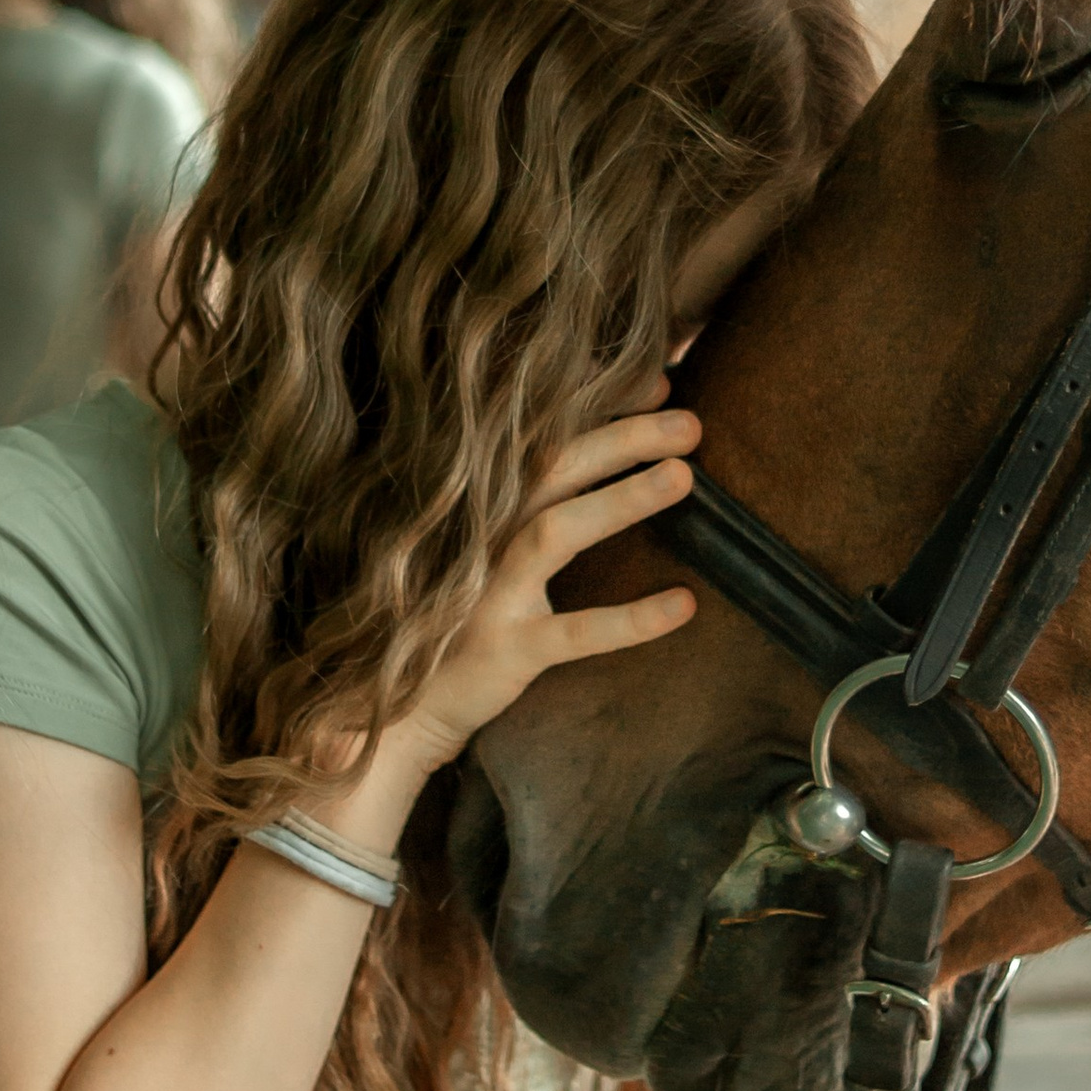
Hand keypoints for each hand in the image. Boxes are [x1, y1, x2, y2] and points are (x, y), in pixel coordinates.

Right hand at [380, 404, 700, 775]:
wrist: (399, 708)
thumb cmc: (458, 618)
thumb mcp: (482, 551)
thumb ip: (528, 504)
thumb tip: (601, 451)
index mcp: (480, 504)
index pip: (543, 437)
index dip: (601, 405)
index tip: (659, 382)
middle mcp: (479, 535)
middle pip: (553, 466)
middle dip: (623, 436)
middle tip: (690, 421)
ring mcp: (489, 592)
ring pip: (557, 531)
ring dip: (622, 499)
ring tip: (685, 476)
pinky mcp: (505, 650)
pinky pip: (576, 633)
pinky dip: (632, 620)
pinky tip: (685, 603)